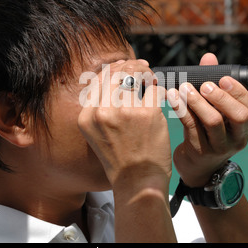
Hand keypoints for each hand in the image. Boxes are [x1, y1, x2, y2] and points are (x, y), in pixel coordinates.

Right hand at [78, 59, 170, 190]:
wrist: (137, 182)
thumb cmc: (121, 159)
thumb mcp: (98, 134)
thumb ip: (101, 108)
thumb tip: (115, 77)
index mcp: (86, 117)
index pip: (97, 80)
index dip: (112, 69)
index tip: (124, 66)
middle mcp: (102, 112)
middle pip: (115, 73)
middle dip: (130, 66)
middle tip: (142, 68)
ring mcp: (125, 111)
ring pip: (135, 75)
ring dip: (146, 73)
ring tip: (151, 78)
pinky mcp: (147, 113)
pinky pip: (155, 89)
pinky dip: (159, 88)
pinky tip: (160, 94)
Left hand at [167, 53, 247, 187]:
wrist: (197, 166)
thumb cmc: (207, 130)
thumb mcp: (215, 110)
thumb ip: (213, 82)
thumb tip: (209, 58)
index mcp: (246, 126)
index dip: (239, 92)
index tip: (223, 79)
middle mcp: (237, 138)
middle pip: (239, 116)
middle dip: (221, 97)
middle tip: (204, 85)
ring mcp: (220, 147)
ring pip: (213, 122)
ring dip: (197, 102)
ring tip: (184, 89)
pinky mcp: (200, 152)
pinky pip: (192, 128)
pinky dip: (182, 110)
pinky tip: (173, 98)